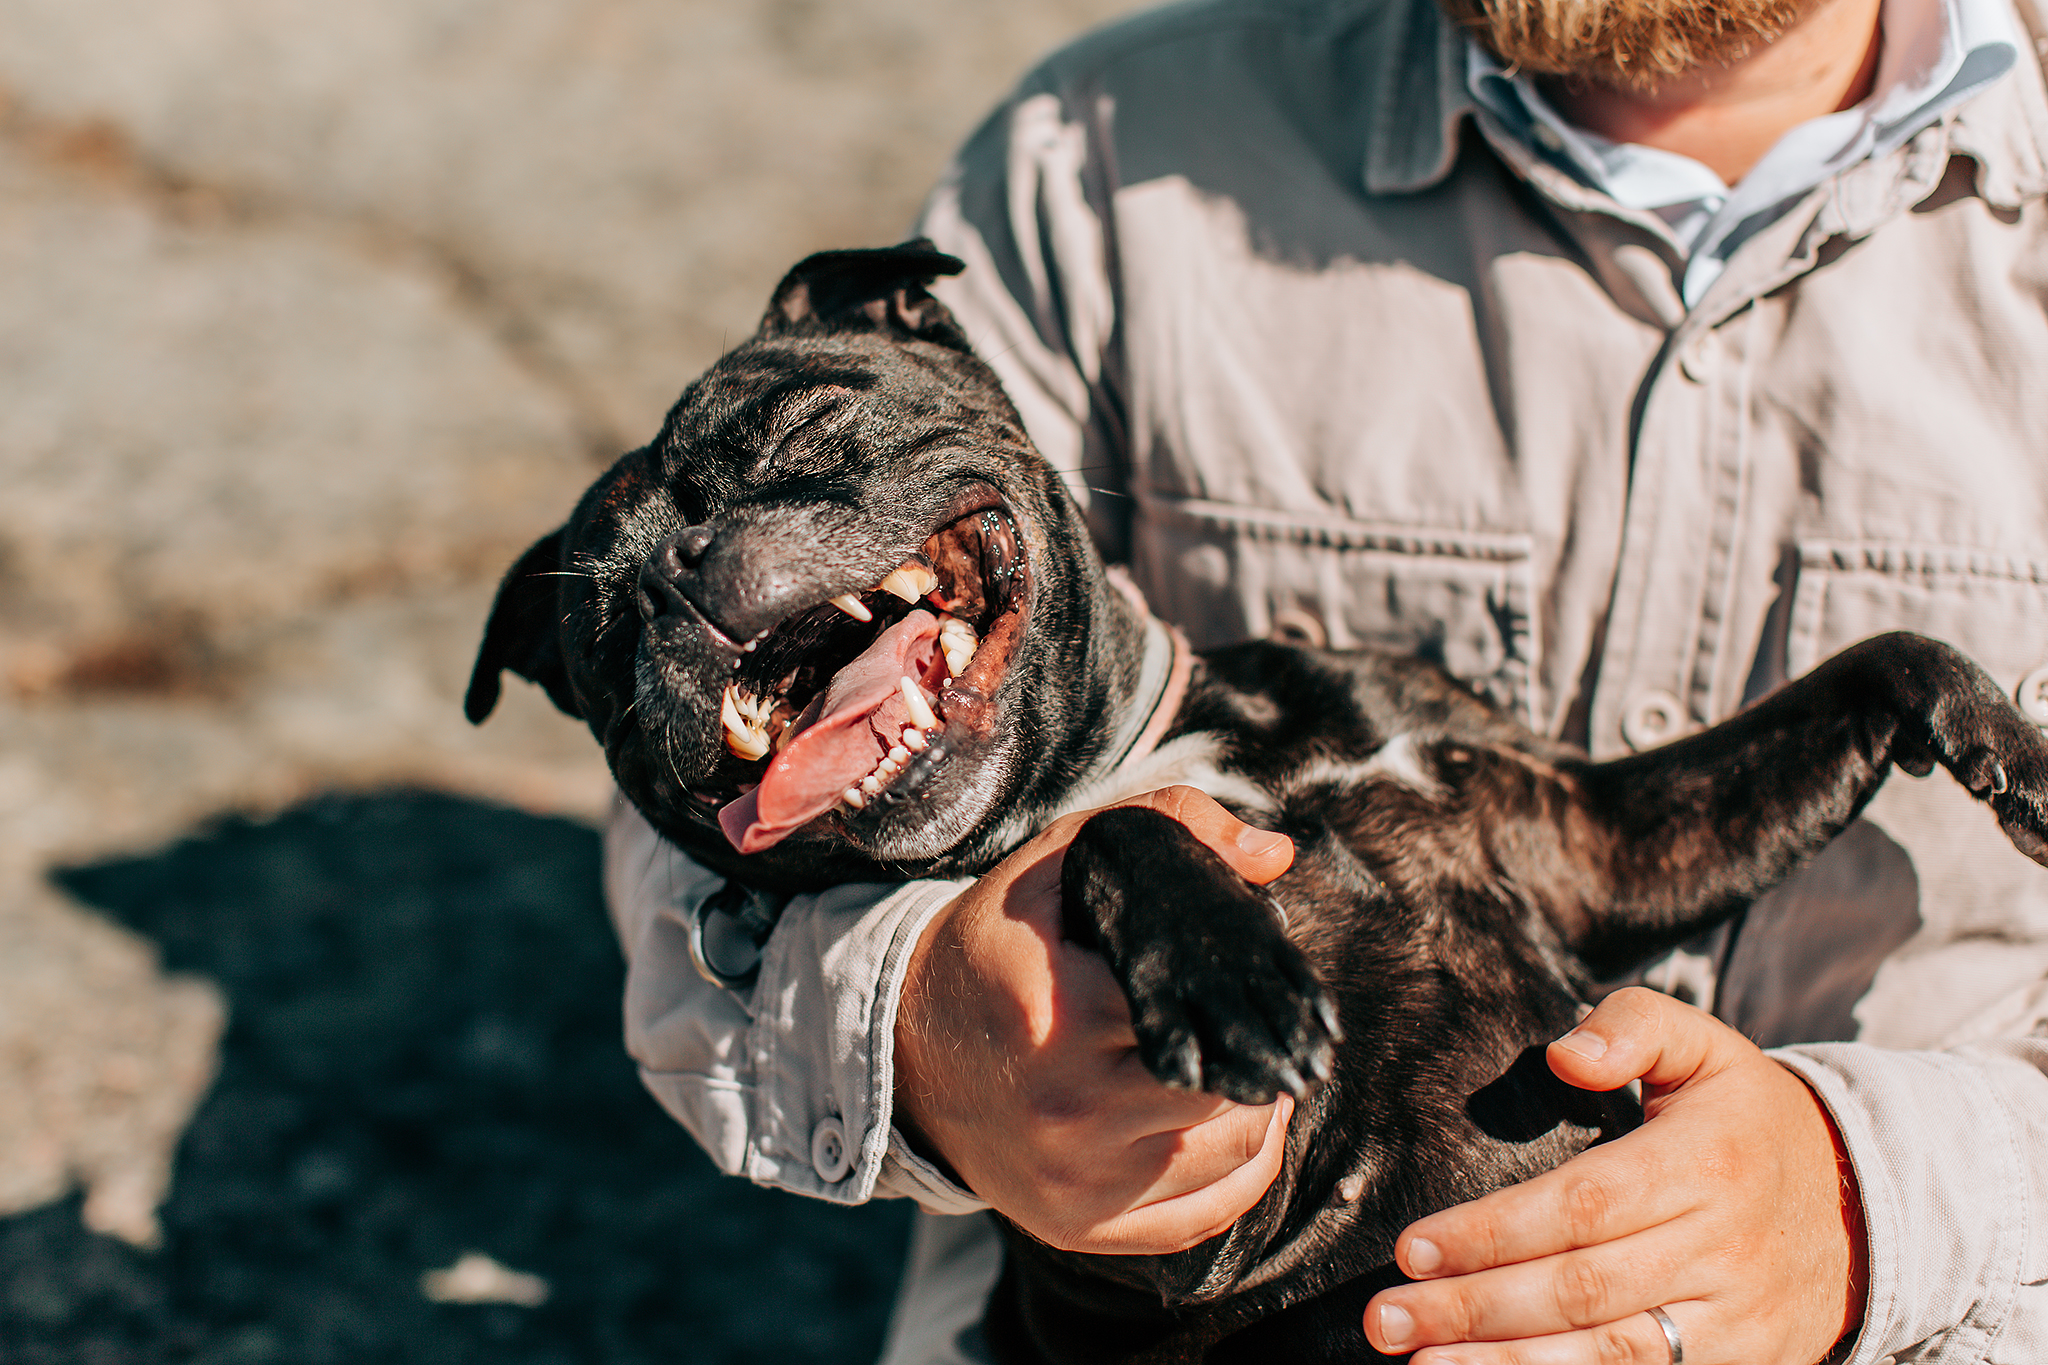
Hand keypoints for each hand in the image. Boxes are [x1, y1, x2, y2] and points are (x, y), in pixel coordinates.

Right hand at [892, 785, 1296, 1253]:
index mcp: (1061, 1017)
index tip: (1255, 977)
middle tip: (1258, 1021)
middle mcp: (1068, 1111)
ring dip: (1259, 1107)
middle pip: (1231, 1089)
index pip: (1207, 1014)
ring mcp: (1074, 1183)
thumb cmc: (992, 951)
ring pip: (1230, 1152)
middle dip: (1253, 1051)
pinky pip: (1203, 1215)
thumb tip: (1275, 855)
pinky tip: (1241, 1125)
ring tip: (1245, 1066)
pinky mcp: (1079, 1228)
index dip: (1245, 993)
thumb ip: (1166, 824)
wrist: (901, 1050)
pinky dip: (1243, 1173)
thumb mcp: (1058, 865)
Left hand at [1364, 987, 1866, 1364]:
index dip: (1492, 1233)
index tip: (1412, 1246)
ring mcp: (1737, 1320)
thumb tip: (1565, 1052)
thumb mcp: (1703, 1046)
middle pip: (1581, 1289)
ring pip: (1614, 1357)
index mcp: (1705, 1163)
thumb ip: (1631, 1026)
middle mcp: (1724, 1248)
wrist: (1860, 1203)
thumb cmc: (1745, 1118)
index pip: (1581, 1207)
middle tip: (1387, 1318)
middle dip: (1474, 1308)